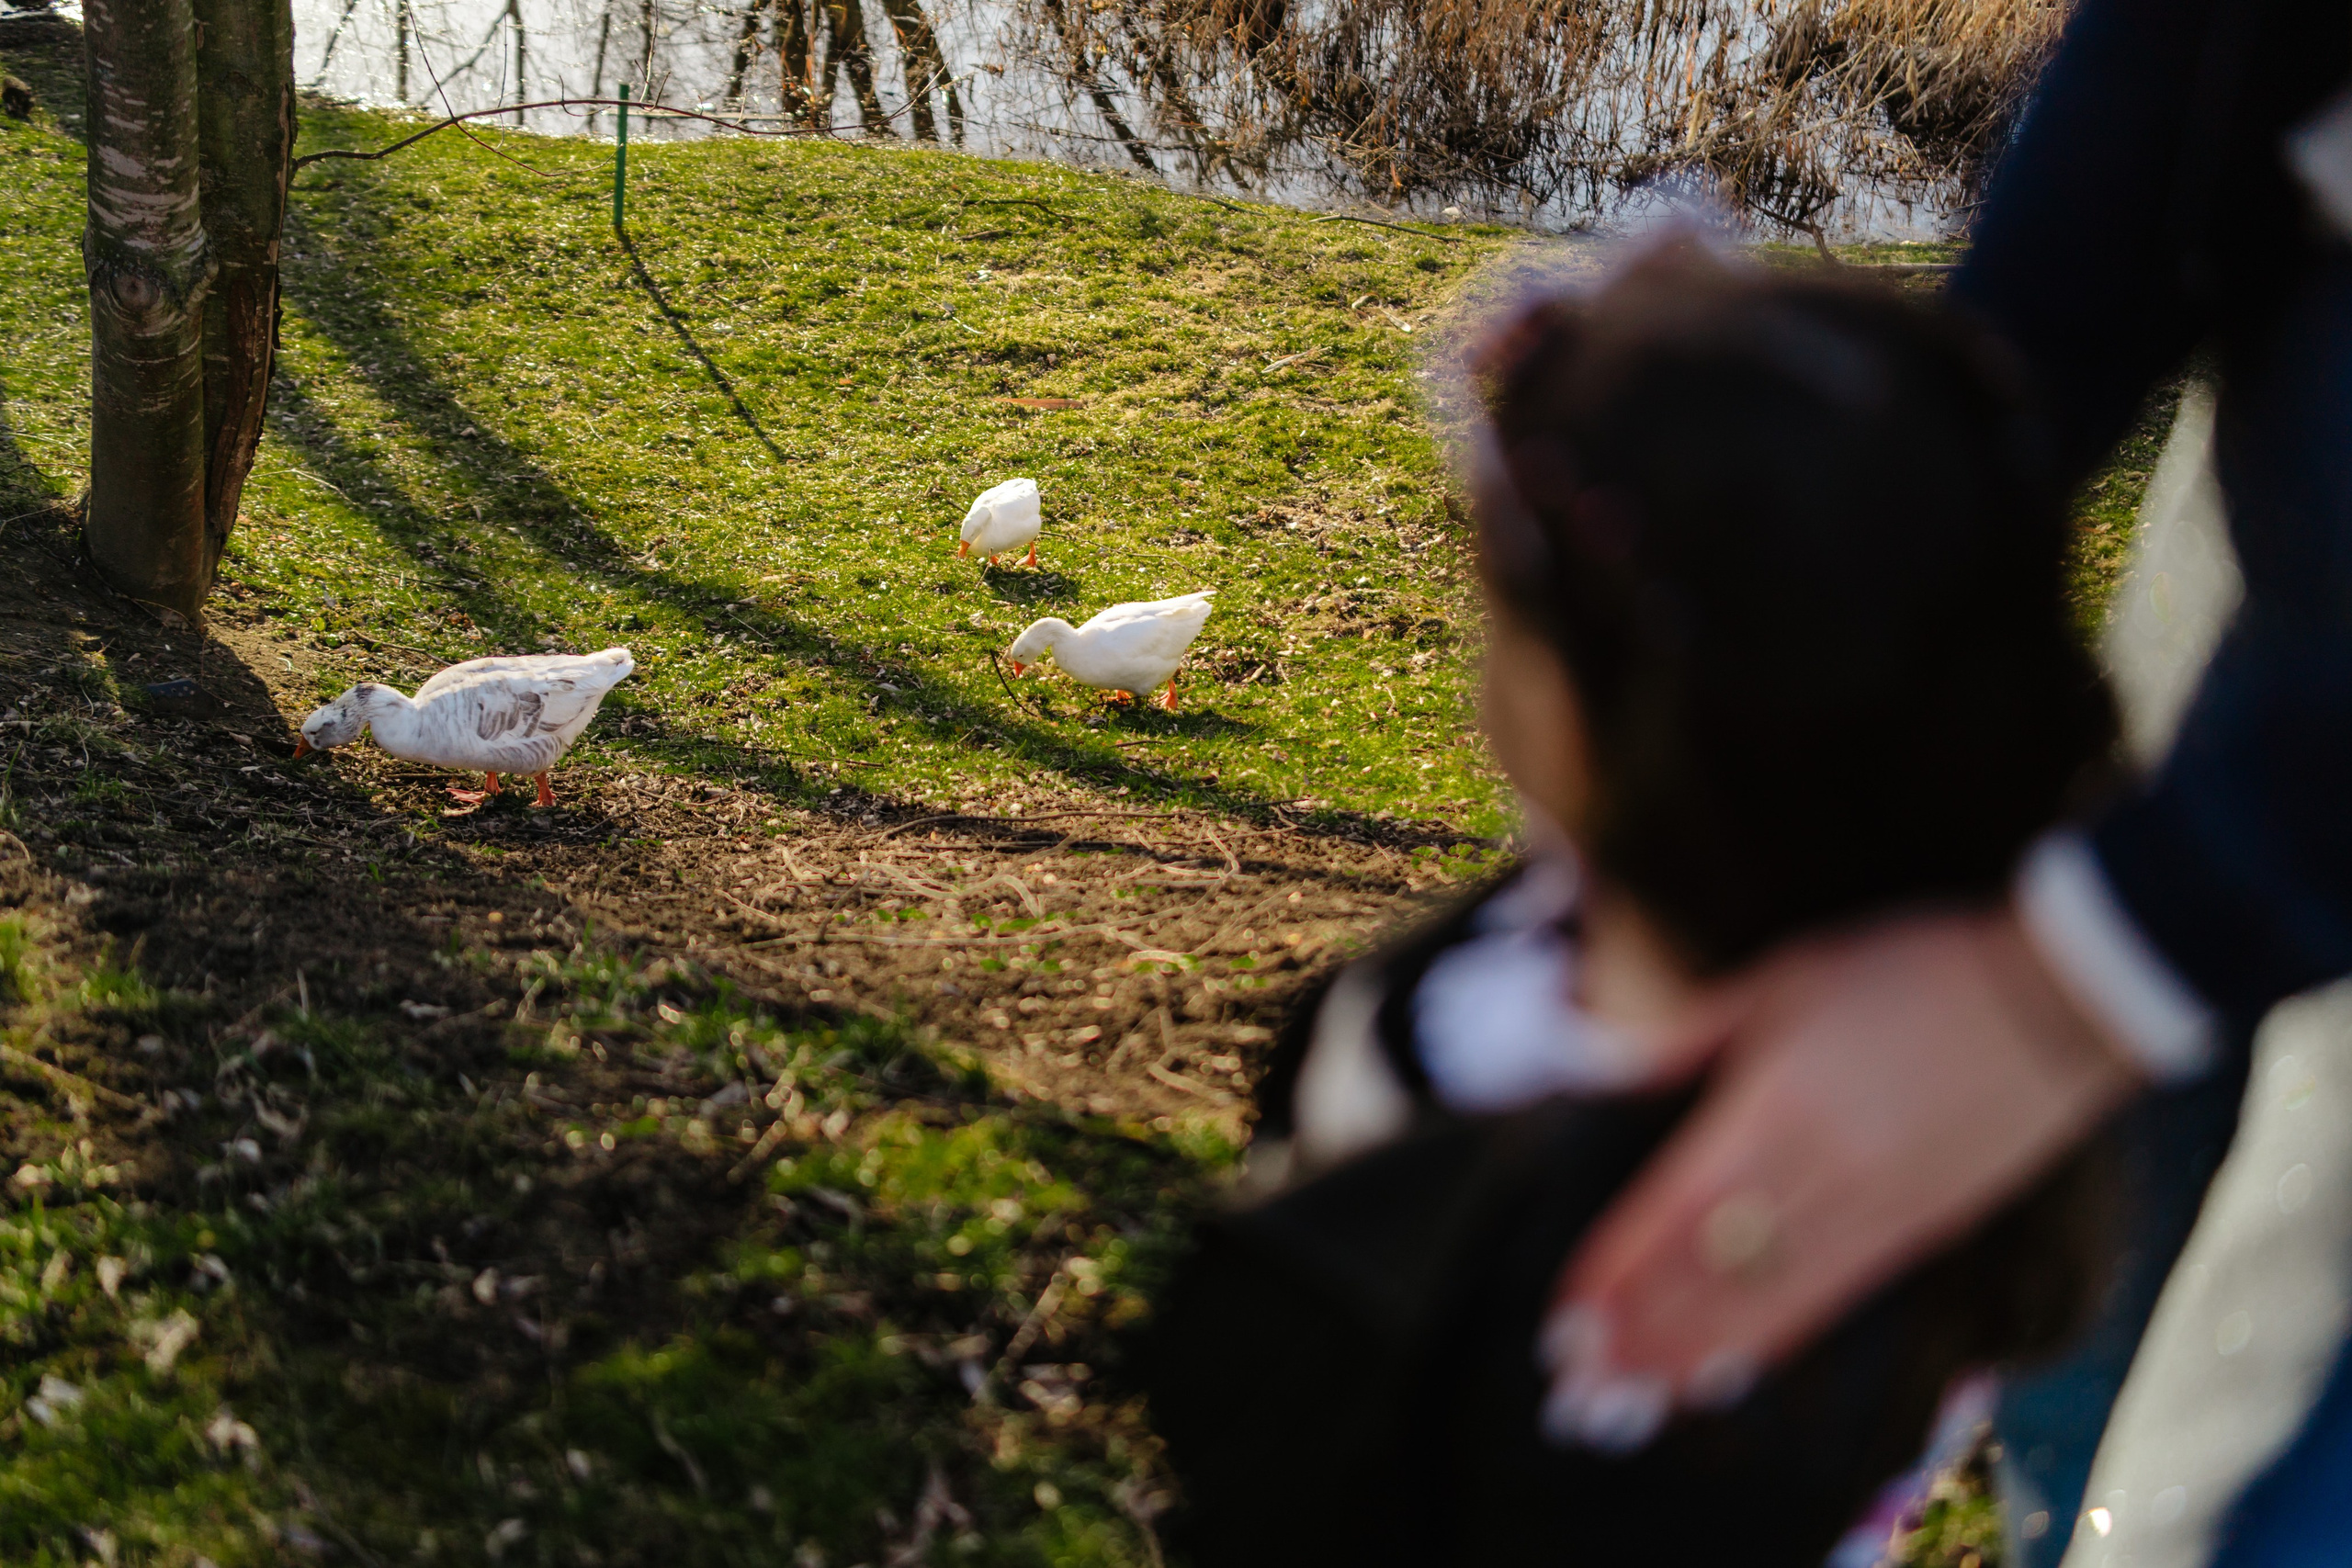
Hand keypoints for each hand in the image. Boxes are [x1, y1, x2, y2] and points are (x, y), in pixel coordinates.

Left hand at [1539, 905, 2144, 1450]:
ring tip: (1631, 1401)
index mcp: (1775, 1105)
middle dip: (1639, 1334)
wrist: (2053, 998)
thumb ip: (1692, 1032)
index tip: (1568, 1317)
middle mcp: (1819, 1171)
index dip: (1621, 1271)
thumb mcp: (1784, 976)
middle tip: (1575, 1388)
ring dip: (1691, 1355)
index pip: (1678, 1209)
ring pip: (1767, 1301)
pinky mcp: (1919, 1233)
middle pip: (1713, 1271)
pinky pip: (1829, 1301)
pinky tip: (1725, 1374)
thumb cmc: (1908, 971)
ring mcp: (1874, 1211)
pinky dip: (1769, 1342)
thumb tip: (1606, 1060)